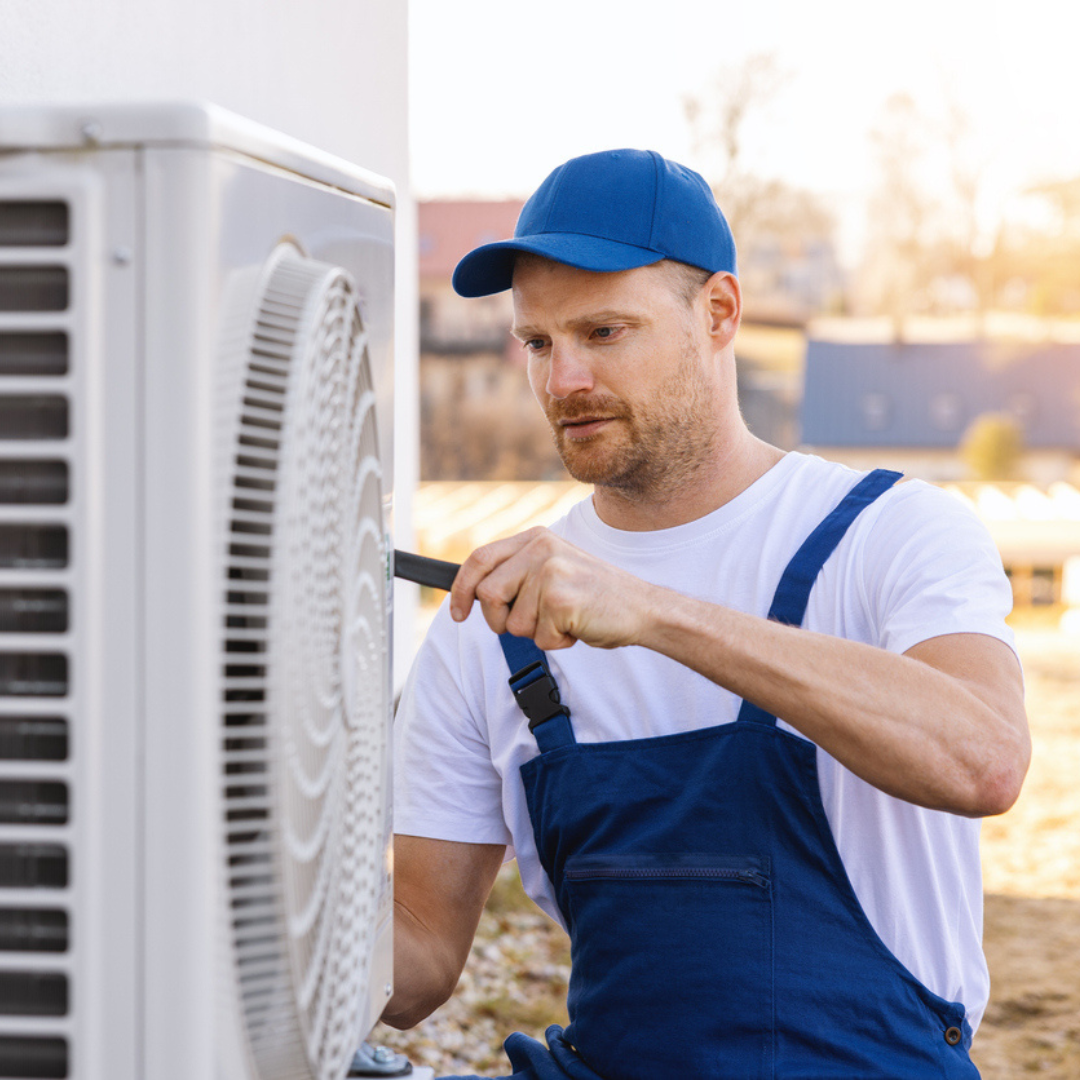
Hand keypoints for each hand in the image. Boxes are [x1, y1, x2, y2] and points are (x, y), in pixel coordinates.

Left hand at [449, 527, 650, 650]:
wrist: (642, 607)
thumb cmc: (595, 596)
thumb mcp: (553, 569)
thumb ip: (519, 572)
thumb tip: (474, 593)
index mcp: (536, 538)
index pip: (479, 559)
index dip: (461, 589)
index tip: (458, 613)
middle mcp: (541, 549)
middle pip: (487, 594)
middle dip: (501, 621)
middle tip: (532, 624)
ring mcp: (550, 572)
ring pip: (512, 622)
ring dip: (537, 633)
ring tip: (564, 620)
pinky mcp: (560, 599)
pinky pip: (539, 637)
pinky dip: (557, 642)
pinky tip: (577, 627)